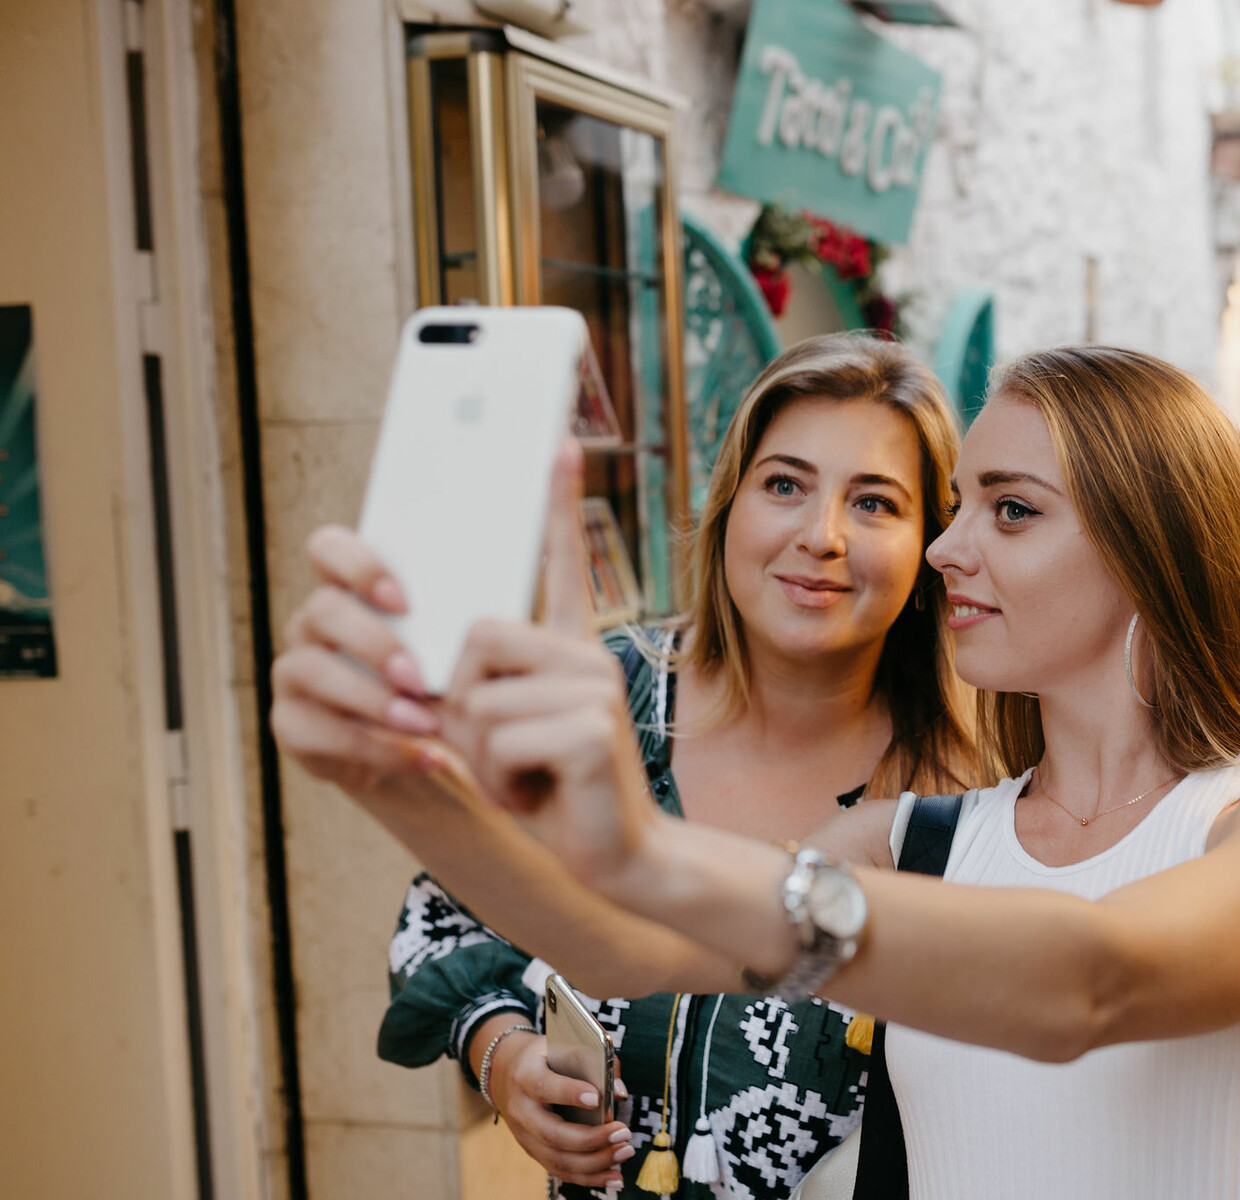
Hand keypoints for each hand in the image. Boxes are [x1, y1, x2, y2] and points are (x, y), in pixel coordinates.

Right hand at [270, 525, 449, 795]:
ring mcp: (293, 673)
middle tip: (419, 677)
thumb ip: (462, 616)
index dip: (359, 565)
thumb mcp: (455, 648)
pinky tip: (422, 755)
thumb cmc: (446, 681)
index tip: (404, 601)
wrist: (424, 750)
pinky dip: (376, 747)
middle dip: (373, 643)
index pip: (328, 548)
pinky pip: (317, 731)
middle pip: (322, 610)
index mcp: (349, 591)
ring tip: (424, 722)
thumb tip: (510, 591)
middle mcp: (312, 625)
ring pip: (310, 669)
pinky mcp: (291, 724)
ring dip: (371, 698)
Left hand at [443, 441, 657, 881]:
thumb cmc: (558, 797)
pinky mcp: (591, 727)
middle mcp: (588, 654)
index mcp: (571, 649)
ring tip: (525, 779)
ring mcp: (595, 686)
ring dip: (480, 754)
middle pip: (477, 638)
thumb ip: (484, 691)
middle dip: (464, 707)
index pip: (560, 561)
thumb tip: (434, 668)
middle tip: (503, 754)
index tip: (558, 440)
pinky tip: (540, 795)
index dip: (558, 502)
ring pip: (479, 695)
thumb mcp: (510, 735)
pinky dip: (501, 779)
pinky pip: (498, 737)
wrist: (621, 859)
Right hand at [480, 1021, 632, 1187]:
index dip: (568, 1093)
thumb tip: (619, 1093)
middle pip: (551, 1133)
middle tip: (624, 1132)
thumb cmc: (547, 1057)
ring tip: (625, 1152)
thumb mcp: (564, 1046)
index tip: (596, 1098)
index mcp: (526, 1076)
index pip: (543, 1087)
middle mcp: (521, 1110)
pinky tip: (614, 1177)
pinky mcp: (534, 1151)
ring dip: (594, 1163)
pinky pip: (560, 1171)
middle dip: (590, 1139)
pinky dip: (589, 1178)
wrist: (507, 1072)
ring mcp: (525, 1136)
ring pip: (556, 1159)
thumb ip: (595, 1060)